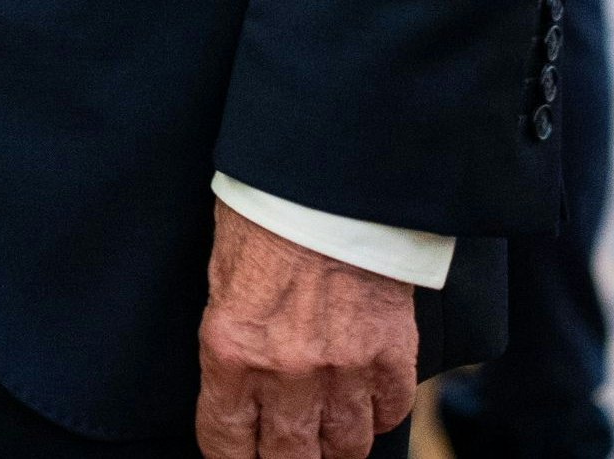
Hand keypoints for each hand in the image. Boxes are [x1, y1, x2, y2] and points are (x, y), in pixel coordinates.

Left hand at [194, 200, 415, 457]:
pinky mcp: (391, 355)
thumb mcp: (222, 277)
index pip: (226, 439)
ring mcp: (343, 368)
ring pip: (346, 446)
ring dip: (337, 450)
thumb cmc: (264, 217)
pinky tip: (368, 409)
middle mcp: (286, 370)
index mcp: (232, 348)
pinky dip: (379, 417)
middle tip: (288, 457)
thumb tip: (240, 382)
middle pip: (290, 457)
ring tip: (330, 443)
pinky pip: (389, 412)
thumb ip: (233, 337)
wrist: (328, 182)